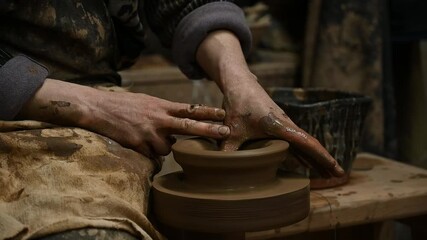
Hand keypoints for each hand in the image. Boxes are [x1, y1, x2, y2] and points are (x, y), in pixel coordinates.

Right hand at [19, 79, 229, 157]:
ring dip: (162, 147)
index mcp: (161, 106)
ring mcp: (149, 132)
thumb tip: (176, 131)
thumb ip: (164, 114)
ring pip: (167, 149)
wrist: (98, 108)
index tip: (223, 114)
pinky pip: (151, 155)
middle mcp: (158, 118)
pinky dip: (148, 153)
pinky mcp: (138, 144)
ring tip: (146, 137)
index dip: (207, 112)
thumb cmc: (124, 104)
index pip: (189, 109)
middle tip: (226, 132)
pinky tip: (137, 143)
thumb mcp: (147, 102)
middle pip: (188, 126)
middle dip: (208, 130)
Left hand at [220, 74, 343, 176]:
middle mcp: (287, 125)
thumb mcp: (232, 129)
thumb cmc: (238, 104)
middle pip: (311, 145)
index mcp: (280, 125)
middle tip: (339, 175)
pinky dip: (303, 153)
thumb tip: (221, 169)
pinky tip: (305, 164)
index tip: (336, 167)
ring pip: (304, 144)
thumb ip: (227, 150)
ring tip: (326, 173)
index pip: (307, 143)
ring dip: (315, 158)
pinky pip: (295, 142)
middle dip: (325, 160)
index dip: (322, 157)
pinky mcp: (279, 126)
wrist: (240, 83)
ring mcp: (284, 125)